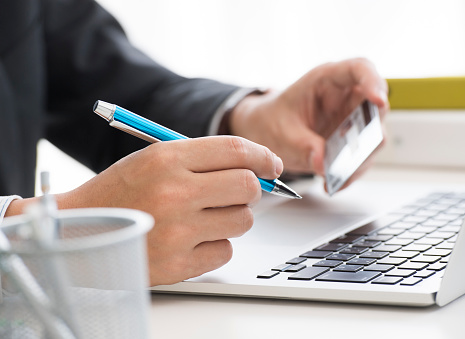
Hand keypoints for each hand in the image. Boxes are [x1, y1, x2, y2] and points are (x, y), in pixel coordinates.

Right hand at [6, 136, 282, 285]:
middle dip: (251, 189)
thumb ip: (204, 160)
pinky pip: (225, 251)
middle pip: (248, 186)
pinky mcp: (178, 264)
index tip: (271, 164)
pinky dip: (216, 245)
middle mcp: (175, 192)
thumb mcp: (155, 160)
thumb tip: (256, 168)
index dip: (262, 156)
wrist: (80, 231)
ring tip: (205, 217)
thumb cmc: (122, 192)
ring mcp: (178, 231)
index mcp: (167, 158)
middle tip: (239, 192)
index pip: (236, 150)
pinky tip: (191, 240)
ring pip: (242, 221)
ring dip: (233, 218)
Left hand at [230, 58, 388, 182]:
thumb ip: (302, 146)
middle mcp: (344, 97)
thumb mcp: (281, 132)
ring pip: (373, 136)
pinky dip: (351, 172)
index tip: (378, 100)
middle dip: (373, 130)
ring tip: (339, 177)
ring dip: (361, 159)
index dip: (373, 82)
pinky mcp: (351, 141)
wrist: (263, 134)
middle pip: (375, 106)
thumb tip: (323, 163)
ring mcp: (351, 119)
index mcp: (326, 81)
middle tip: (359, 154)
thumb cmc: (272, 121)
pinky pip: (361, 157)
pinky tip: (334, 183)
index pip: (360, 69)